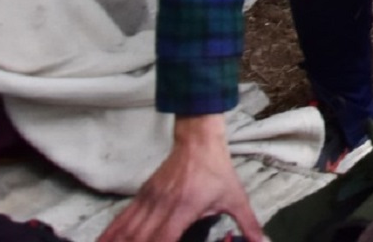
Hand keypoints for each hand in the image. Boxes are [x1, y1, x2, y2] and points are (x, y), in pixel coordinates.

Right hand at [98, 115, 261, 241]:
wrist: (198, 140)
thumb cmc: (217, 171)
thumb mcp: (236, 197)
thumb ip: (248, 223)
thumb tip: (262, 241)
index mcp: (184, 208)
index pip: (162, 238)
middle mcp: (161, 205)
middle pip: (138, 238)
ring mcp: (148, 200)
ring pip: (125, 230)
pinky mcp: (141, 195)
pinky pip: (121, 218)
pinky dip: (110, 233)